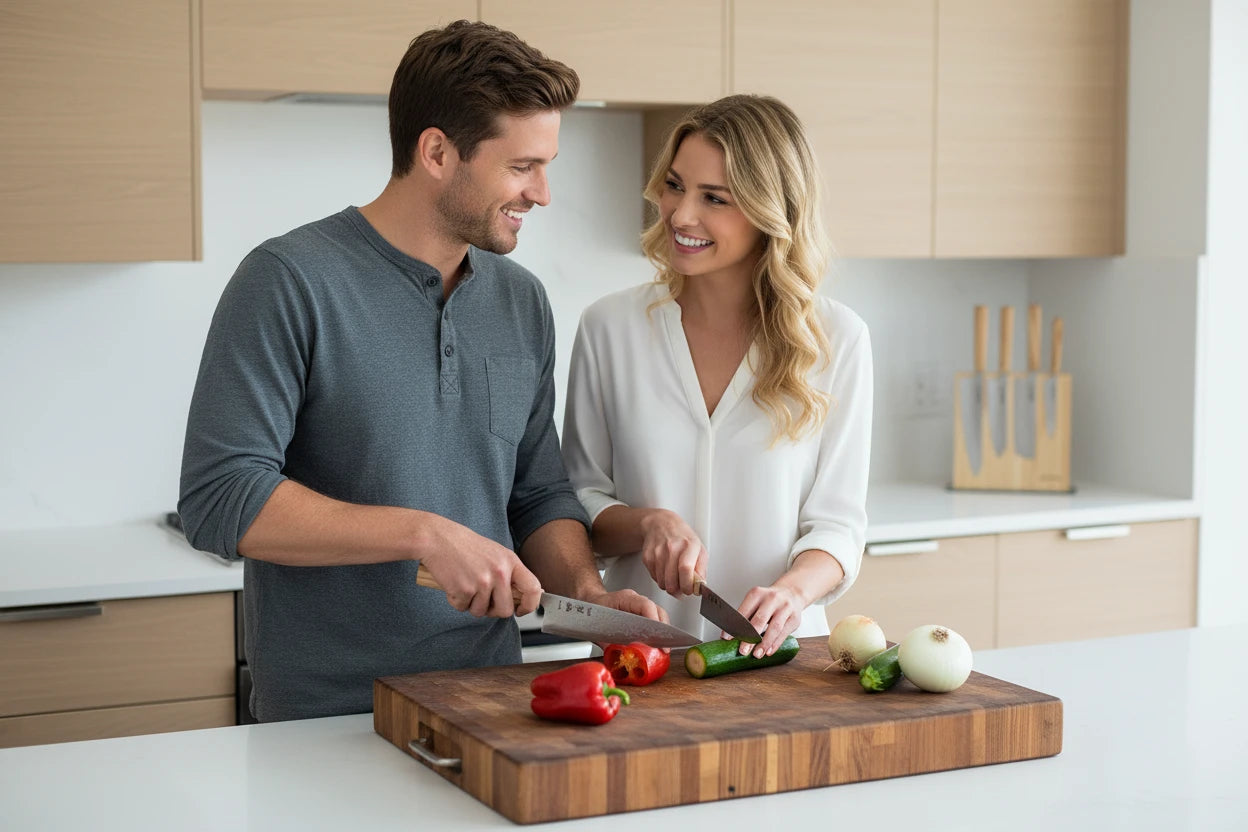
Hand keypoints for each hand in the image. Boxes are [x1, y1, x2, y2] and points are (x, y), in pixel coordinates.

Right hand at [418, 517, 541, 618]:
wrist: (437, 538)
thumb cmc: (464, 545)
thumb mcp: (495, 553)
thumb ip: (509, 572)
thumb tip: (525, 593)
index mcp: (510, 561)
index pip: (533, 588)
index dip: (530, 605)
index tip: (521, 610)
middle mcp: (500, 572)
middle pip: (505, 610)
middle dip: (492, 611)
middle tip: (482, 599)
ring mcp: (482, 582)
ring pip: (481, 612)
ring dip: (471, 604)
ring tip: (465, 584)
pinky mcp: (464, 590)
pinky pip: (462, 608)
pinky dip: (456, 600)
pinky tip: (453, 583)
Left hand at [582, 588, 672, 653]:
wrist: (589, 601)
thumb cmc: (592, 611)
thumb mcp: (596, 626)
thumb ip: (607, 641)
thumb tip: (619, 656)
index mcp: (624, 598)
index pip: (645, 605)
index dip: (653, 619)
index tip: (657, 635)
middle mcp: (635, 600)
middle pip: (657, 610)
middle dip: (663, 629)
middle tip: (664, 648)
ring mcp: (640, 605)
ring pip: (658, 614)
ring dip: (663, 631)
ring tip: (664, 648)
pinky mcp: (641, 613)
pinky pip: (654, 619)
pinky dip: (658, 632)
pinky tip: (658, 644)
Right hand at [638, 509, 707, 596]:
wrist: (661, 524)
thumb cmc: (682, 537)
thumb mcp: (699, 548)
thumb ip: (701, 568)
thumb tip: (700, 586)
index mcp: (689, 545)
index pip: (686, 569)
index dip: (687, 585)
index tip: (689, 590)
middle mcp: (672, 547)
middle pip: (672, 581)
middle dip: (678, 590)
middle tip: (682, 587)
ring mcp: (658, 552)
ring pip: (662, 583)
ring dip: (669, 585)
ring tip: (674, 578)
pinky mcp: (647, 557)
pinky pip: (654, 578)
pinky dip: (660, 579)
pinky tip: (666, 571)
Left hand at [736, 584, 805, 658]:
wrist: (792, 593)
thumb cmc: (769, 601)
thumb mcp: (756, 602)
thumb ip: (745, 616)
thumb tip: (729, 636)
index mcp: (757, 594)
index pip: (743, 611)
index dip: (735, 626)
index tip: (726, 638)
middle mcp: (771, 598)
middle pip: (759, 620)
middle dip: (750, 637)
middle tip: (742, 650)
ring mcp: (785, 607)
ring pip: (774, 627)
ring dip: (764, 643)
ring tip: (756, 654)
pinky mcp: (794, 618)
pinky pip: (784, 633)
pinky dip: (775, 644)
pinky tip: (768, 651)